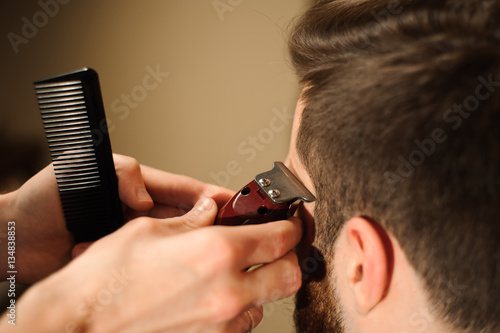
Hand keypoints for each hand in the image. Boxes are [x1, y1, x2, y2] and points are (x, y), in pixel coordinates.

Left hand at [0, 154, 232, 283]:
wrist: (15, 238)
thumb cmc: (42, 200)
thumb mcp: (79, 169)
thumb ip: (119, 174)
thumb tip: (145, 198)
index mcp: (135, 185)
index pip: (181, 188)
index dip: (209, 194)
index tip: (233, 200)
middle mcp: (138, 210)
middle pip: (185, 215)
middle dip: (210, 221)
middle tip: (234, 230)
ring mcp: (131, 235)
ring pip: (172, 239)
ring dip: (188, 245)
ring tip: (211, 253)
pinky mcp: (123, 259)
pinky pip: (150, 261)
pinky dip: (161, 265)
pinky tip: (174, 273)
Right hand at [13, 198, 302, 332]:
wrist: (78, 325)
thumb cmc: (104, 278)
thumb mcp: (149, 230)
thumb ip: (191, 219)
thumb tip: (210, 209)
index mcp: (216, 252)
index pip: (281, 237)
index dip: (292, 224)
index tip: (290, 220)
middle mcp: (228, 291)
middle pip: (290, 275)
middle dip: (289, 256)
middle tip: (276, 244)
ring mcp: (221, 322)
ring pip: (268, 302)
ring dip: (263, 283)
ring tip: (241, 270)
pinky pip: (242, 323)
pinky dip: (241, 307)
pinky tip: (219, 294)